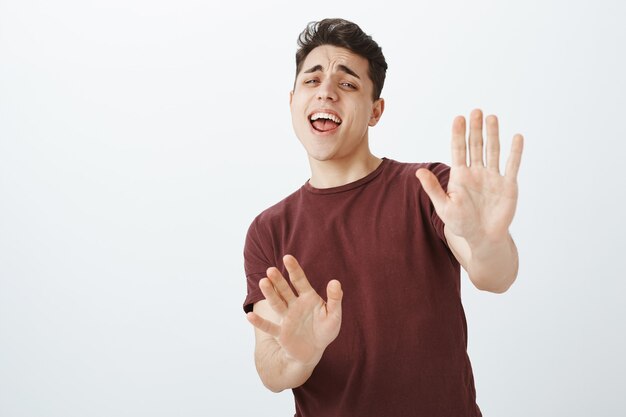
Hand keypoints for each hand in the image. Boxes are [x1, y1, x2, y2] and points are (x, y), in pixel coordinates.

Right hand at [246, 254, 342, 365]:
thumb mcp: (334, 315)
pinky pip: (270, 327)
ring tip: (263, 282)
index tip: (287, 257)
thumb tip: (335, 282)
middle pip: (285, 290)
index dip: (294, 269)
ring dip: (270, 294)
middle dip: (278, 281)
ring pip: (277, 304)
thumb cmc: (325, 329)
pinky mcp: (282, 333)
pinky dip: (260, 323)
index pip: (300, 280)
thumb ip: (335, 298)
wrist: (314, 350)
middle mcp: (294, 304)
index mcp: (308, 297)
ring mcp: (287, 318)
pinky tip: (249, 316)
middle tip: (270, 270)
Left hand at [416, 109, 523, 242]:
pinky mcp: (508, 185)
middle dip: (475, 129)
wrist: (483, 238)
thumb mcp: (443, 207)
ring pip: (493, 151)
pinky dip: (515, 152)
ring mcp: (493, 177)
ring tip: (492, 117)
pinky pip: (512, 165)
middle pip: (476, 146)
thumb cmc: (461, 223)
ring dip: (493, 135)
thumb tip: (419, 172)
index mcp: (460, 176)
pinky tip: (516, 137)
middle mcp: (476, 172)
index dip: (458, 134)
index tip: (458, 118)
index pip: (459, 150)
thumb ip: (433, 188)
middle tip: (476, 111)